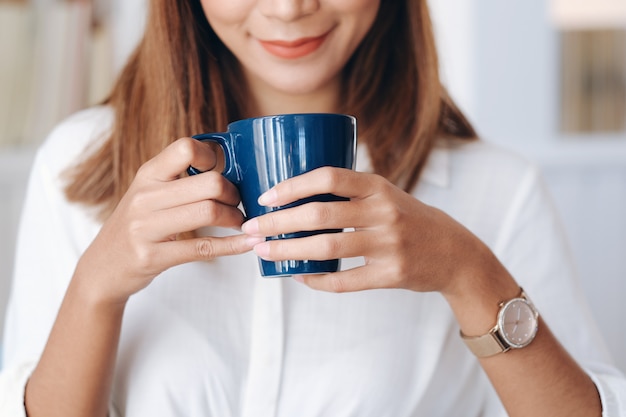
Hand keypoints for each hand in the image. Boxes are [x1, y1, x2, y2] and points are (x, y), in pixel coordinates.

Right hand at [75, 137, 260, 303]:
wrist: (102, 268)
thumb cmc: (136, 227)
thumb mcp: (148, 194)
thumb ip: (178, 179)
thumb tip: (226, 166)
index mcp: (147, 175)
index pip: (185, 148)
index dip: (212, 157)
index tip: (222, 172)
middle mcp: (144, 197)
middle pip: (210, 183)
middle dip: (234, 194)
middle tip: (238, 204)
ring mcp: (145, 228)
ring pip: (209, 212)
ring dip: (235, 218)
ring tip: (239, 223)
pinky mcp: (152, 256)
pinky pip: (204, 248)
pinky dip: (234, 245)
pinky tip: (247, 242)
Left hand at [242, 167, 490, 294]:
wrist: (454, 252)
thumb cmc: (410, 219)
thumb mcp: (386, 194)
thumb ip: (350, 192)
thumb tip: (295, 195)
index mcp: (378, 186)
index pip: (328, 177)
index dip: (292, 186)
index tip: (265, 197)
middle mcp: (383, 212)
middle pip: (319, 215)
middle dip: (278, 222)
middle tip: (251, 228)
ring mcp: (388, 245)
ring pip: (327, 249)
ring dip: (288, 251)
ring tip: (263, 252)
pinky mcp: (391, 274)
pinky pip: (345, 282)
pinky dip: (316, 281)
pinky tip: (298, 277)